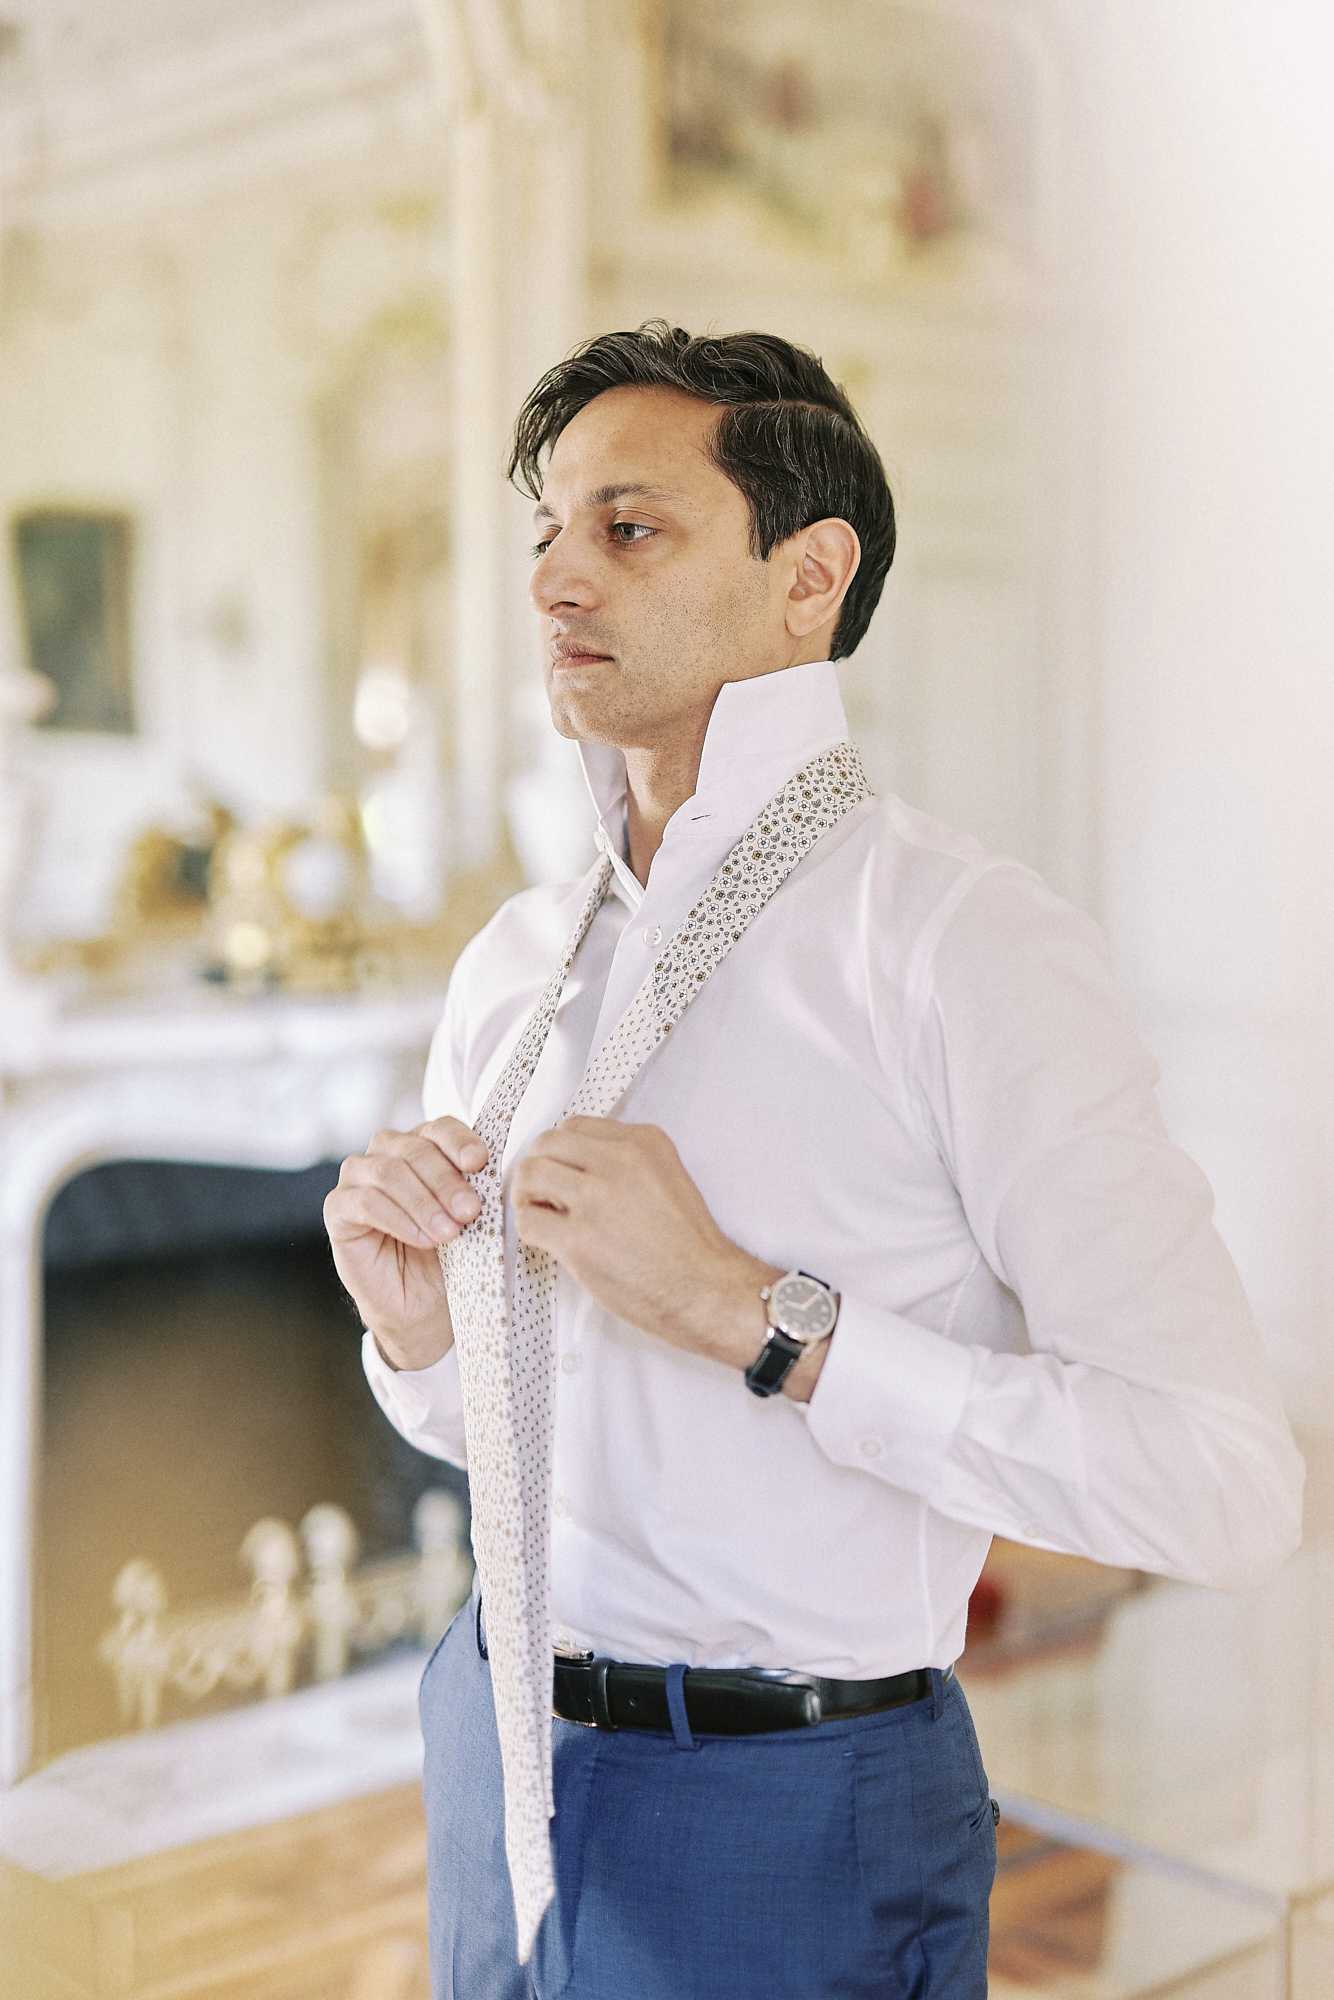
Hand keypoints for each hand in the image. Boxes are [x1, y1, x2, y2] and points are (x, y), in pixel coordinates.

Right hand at [324, 1115, 488, 1359]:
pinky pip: (365, 1202)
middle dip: (446, 1181)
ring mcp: (358, 1177)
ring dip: (423, 1203)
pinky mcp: (338, 1208)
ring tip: (448, 1233)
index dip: (460, 1141)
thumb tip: (489, 1170)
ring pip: (389, 1172)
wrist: (425, 1304)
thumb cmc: (451, 1254)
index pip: (440, 1127)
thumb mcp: (471, 1219)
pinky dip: (398, 1219)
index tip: (480, 1163)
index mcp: (425, 1145)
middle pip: (415, 1149)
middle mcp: (388, 1152)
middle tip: (470, 1211)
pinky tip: (422, 1240)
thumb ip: (475, 1189)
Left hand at [511, 1115, 742, 1361]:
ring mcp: (597, 1199)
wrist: (707, 1290)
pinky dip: (530, 1230)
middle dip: (539, 1167)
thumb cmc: (689, 1244)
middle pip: (547, 1144)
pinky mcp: (579, 1239)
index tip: (567, 1175)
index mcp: (643, 1141)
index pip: (576, 1126)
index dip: (564, 1153)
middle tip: (545, 1195)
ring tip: (543, 1216)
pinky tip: (549, 1243)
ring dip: (527, 1196)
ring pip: (530, 1174)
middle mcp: (619, 1162)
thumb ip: (626, 1162)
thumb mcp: (669, 1176)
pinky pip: (528, 1220)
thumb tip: (576, 1168)